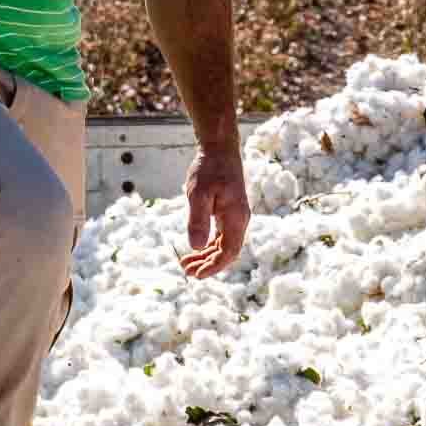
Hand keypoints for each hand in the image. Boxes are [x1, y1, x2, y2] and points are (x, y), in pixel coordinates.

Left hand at [180, 142, 250, 278]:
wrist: (219, 150)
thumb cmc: (209, 169)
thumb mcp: (198, 194)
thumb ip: (198, 220)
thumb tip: (195, 247)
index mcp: (236, 218)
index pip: (229, 252)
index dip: (214, 267)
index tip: (197, 275)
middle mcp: (239, 220)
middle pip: (227, 252)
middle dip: (208, 265)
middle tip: (187, 272)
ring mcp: (235, 216)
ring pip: (224, 245)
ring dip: (207, 256)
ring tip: (186, 264)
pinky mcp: (229, 212)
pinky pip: (221, 236)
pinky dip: (208, 245)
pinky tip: (196, 249)